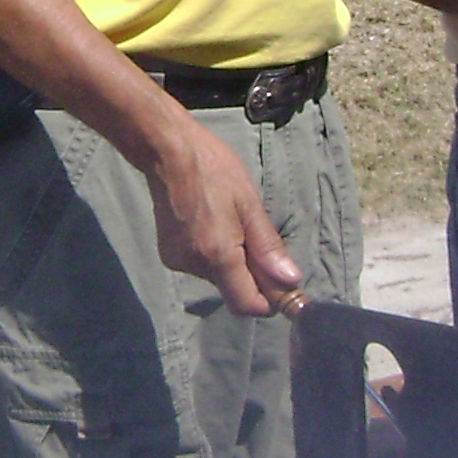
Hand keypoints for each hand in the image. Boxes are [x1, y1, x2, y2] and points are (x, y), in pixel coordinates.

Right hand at [139, 114, 303, 316]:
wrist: (167, 152)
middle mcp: (195, 266)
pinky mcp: (168, 256)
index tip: (283, 286)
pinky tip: (211, 225)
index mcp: (218, 255)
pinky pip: (202, 267)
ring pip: (219, 279)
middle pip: (234, 291)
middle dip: (251, 276)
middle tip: (254, 235)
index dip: (269, 302)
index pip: (247, 304)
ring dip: (232, 263)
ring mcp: (178, 262)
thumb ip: (268, 248)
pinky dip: (213, 255)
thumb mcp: (249, 204)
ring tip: (229, 222)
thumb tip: (290, 282)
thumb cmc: (214, 170)